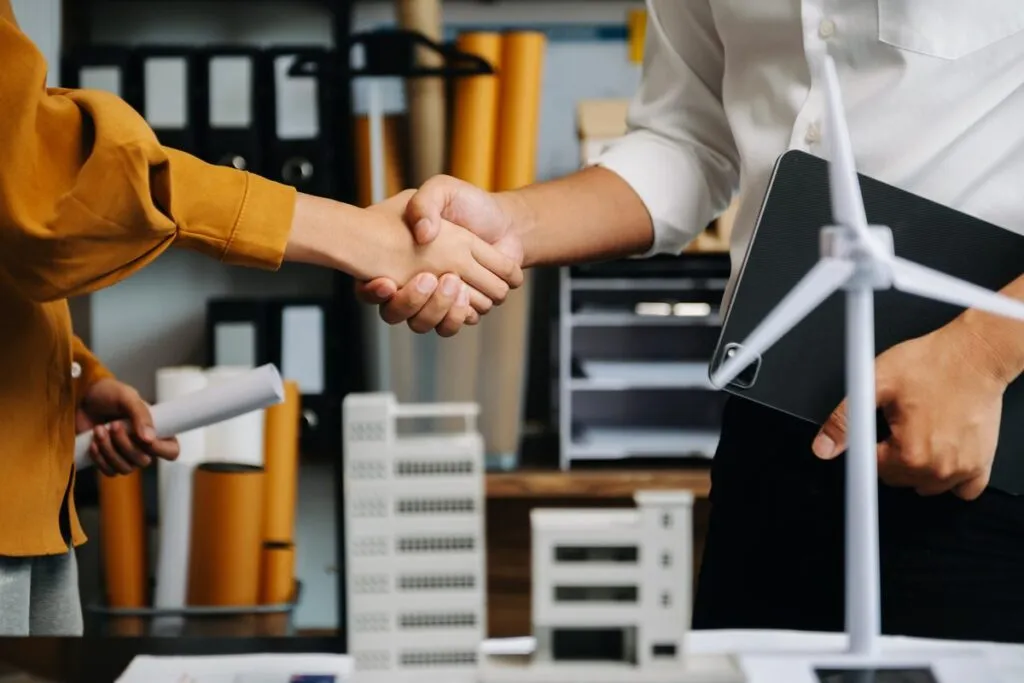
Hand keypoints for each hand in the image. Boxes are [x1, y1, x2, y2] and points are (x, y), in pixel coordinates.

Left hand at [76, 378, 179, 475]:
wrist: (82, 397)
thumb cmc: (108, 394)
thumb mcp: (127, 397)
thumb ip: (141, 415)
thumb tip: (149, 439)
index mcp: (157, 430)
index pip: (171, 451)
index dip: (160, 449)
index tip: (143, 437)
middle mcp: (144, 447)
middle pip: (144, 461)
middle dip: (125, 445)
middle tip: (113, 425)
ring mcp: (125, 456)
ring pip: (125, 468)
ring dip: (109, 450)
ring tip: (99, 429)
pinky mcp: (107, 461)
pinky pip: (109, 471)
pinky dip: (99, 458)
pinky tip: (93, 442)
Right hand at [316, 189, 521, 315]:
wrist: (504, 223)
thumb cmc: (467, 205)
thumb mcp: (442, 190)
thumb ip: (426, 203)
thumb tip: (423, 235)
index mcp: (395, 257)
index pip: (368, 285)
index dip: (372, 290)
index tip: (387, 282)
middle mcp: (409, 284)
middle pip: (395, 312)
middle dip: (412, 300)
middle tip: (430, 277)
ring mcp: (433, 301)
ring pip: (422, 323)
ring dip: (438, 306)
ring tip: (455, 283)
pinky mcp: (457, 310)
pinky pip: (450, 325)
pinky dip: (459, 313)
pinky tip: (467, 294)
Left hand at [812, 319, 1008, 499]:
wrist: (974, 354)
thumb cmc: (931, 363)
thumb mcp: (875, 383)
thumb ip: (845, 420)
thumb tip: (823, 447)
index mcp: (910, 452)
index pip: (871, 470)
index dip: (868, 448)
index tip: (878, 434)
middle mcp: (938, 467)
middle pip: (896, 479)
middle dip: (891, 454)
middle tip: (901, 421)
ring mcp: (963, 470)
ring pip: (924, 485)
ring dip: (918, 465)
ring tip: (922, 430)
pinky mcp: (981, 465)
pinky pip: (961, 490)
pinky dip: (950, 477)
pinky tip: (943, 451)